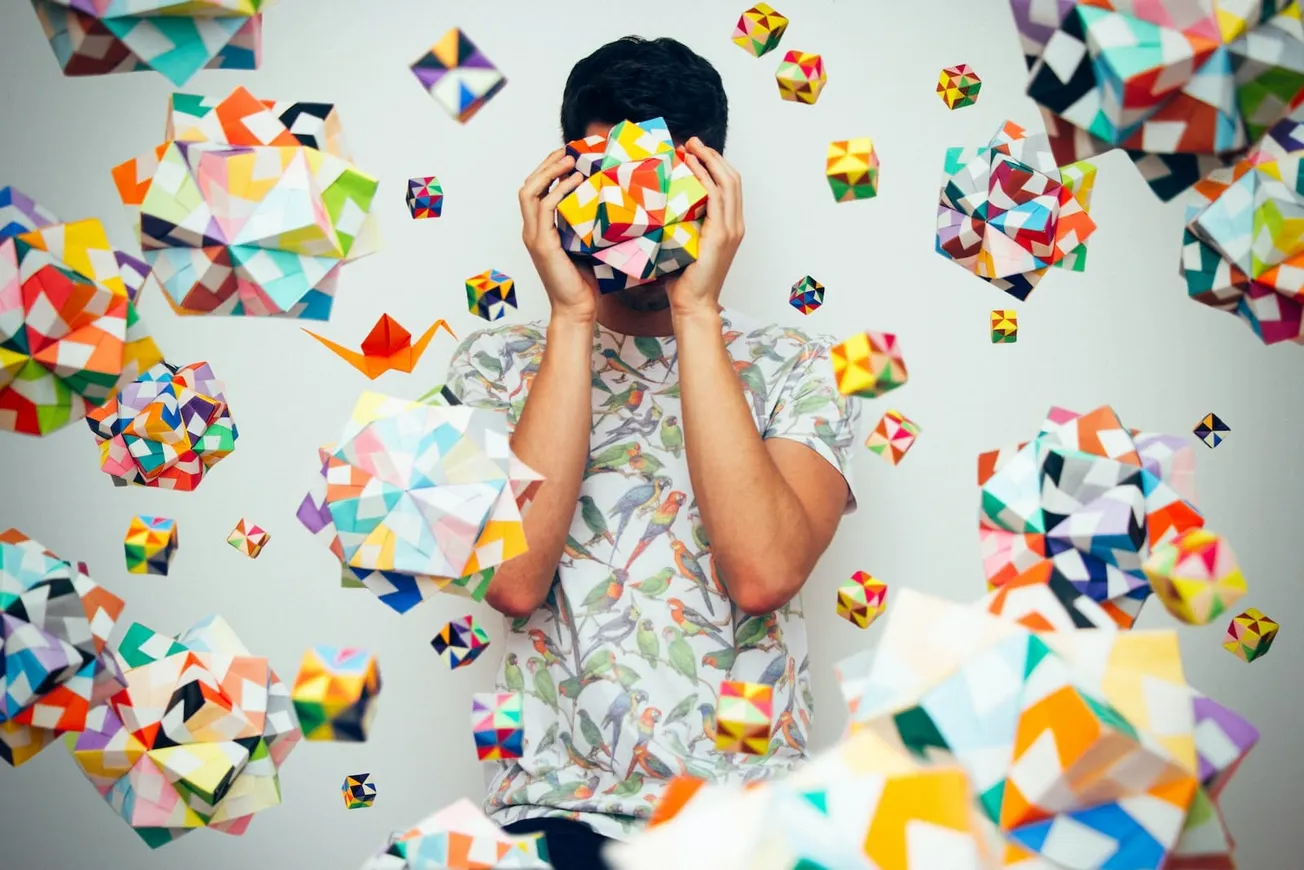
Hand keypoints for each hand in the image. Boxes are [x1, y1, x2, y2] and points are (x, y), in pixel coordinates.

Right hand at [519, 148, 595, 323]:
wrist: (577, 309)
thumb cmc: (585, 281)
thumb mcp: (586, 244)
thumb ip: (586, 224)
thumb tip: (607, 201)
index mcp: (540, 230)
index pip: (535, 191)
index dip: (548, 170)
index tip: (567, 156)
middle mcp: (532, 231)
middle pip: (528, 186)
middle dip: (546, 164)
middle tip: (567, 150)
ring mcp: (534, 237)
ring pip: (530, 192)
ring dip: (550, 172)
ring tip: (570, 160)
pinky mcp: (543, 244)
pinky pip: (545, 208)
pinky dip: (558, 191)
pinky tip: (575, 182)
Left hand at [671, 137, 744, 318]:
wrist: (694, 304)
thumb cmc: (685, 280)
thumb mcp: (684, 244)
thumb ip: (682, 224)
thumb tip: (661, 206)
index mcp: (730, 227)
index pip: (729, 186)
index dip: (714, 164)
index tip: (694, 152)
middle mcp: (735, 225)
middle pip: (732, 178)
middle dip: (712, 156)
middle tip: (692, 142)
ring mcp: (731, 230)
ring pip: (727, 183)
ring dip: (709, 161)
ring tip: (691, 148)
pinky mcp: (720, 235)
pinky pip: (716, 197)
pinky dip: (705, 178)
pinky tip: (691, 167)